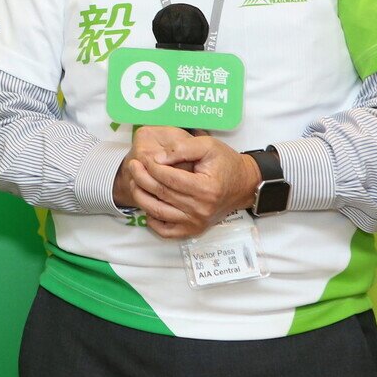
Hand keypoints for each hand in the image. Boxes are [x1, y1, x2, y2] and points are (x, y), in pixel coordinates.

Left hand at [117, 129, 259, 238]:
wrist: (243, 184)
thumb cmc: (225, 162)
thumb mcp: (207, 146)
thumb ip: (181, 148)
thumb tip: (156, 159)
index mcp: (205, 189)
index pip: (169, 178)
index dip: (151, 166)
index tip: (144, 157)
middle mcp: (200, 209)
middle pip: (161, 193)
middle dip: (141, 178)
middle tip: (133, 165)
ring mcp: (196, 222)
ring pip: (158, 212)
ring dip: (140, 196)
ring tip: (134, 181)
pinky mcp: (193, 229)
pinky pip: (166, 230)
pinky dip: (151, 220)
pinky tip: (147, 204)